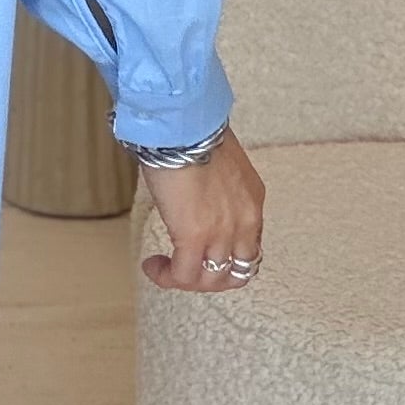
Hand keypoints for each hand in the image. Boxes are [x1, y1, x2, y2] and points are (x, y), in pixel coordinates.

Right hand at [139, 130, 264, 293]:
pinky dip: (167, 277)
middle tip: (187, 270)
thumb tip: (196, 190)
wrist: (182, 124)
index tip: (206, 255)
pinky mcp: (194, 237)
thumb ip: (217, 185)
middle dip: (211, 278)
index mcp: (253, 200)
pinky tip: (152, 266)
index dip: (227, 259)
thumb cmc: (193, 129)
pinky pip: (183, 275)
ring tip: (164, 269)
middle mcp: (245, 222)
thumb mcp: (220, 161)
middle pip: (237, 273)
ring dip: (187, 280)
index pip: (250, 248)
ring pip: (210, 280)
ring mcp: (222, 233)